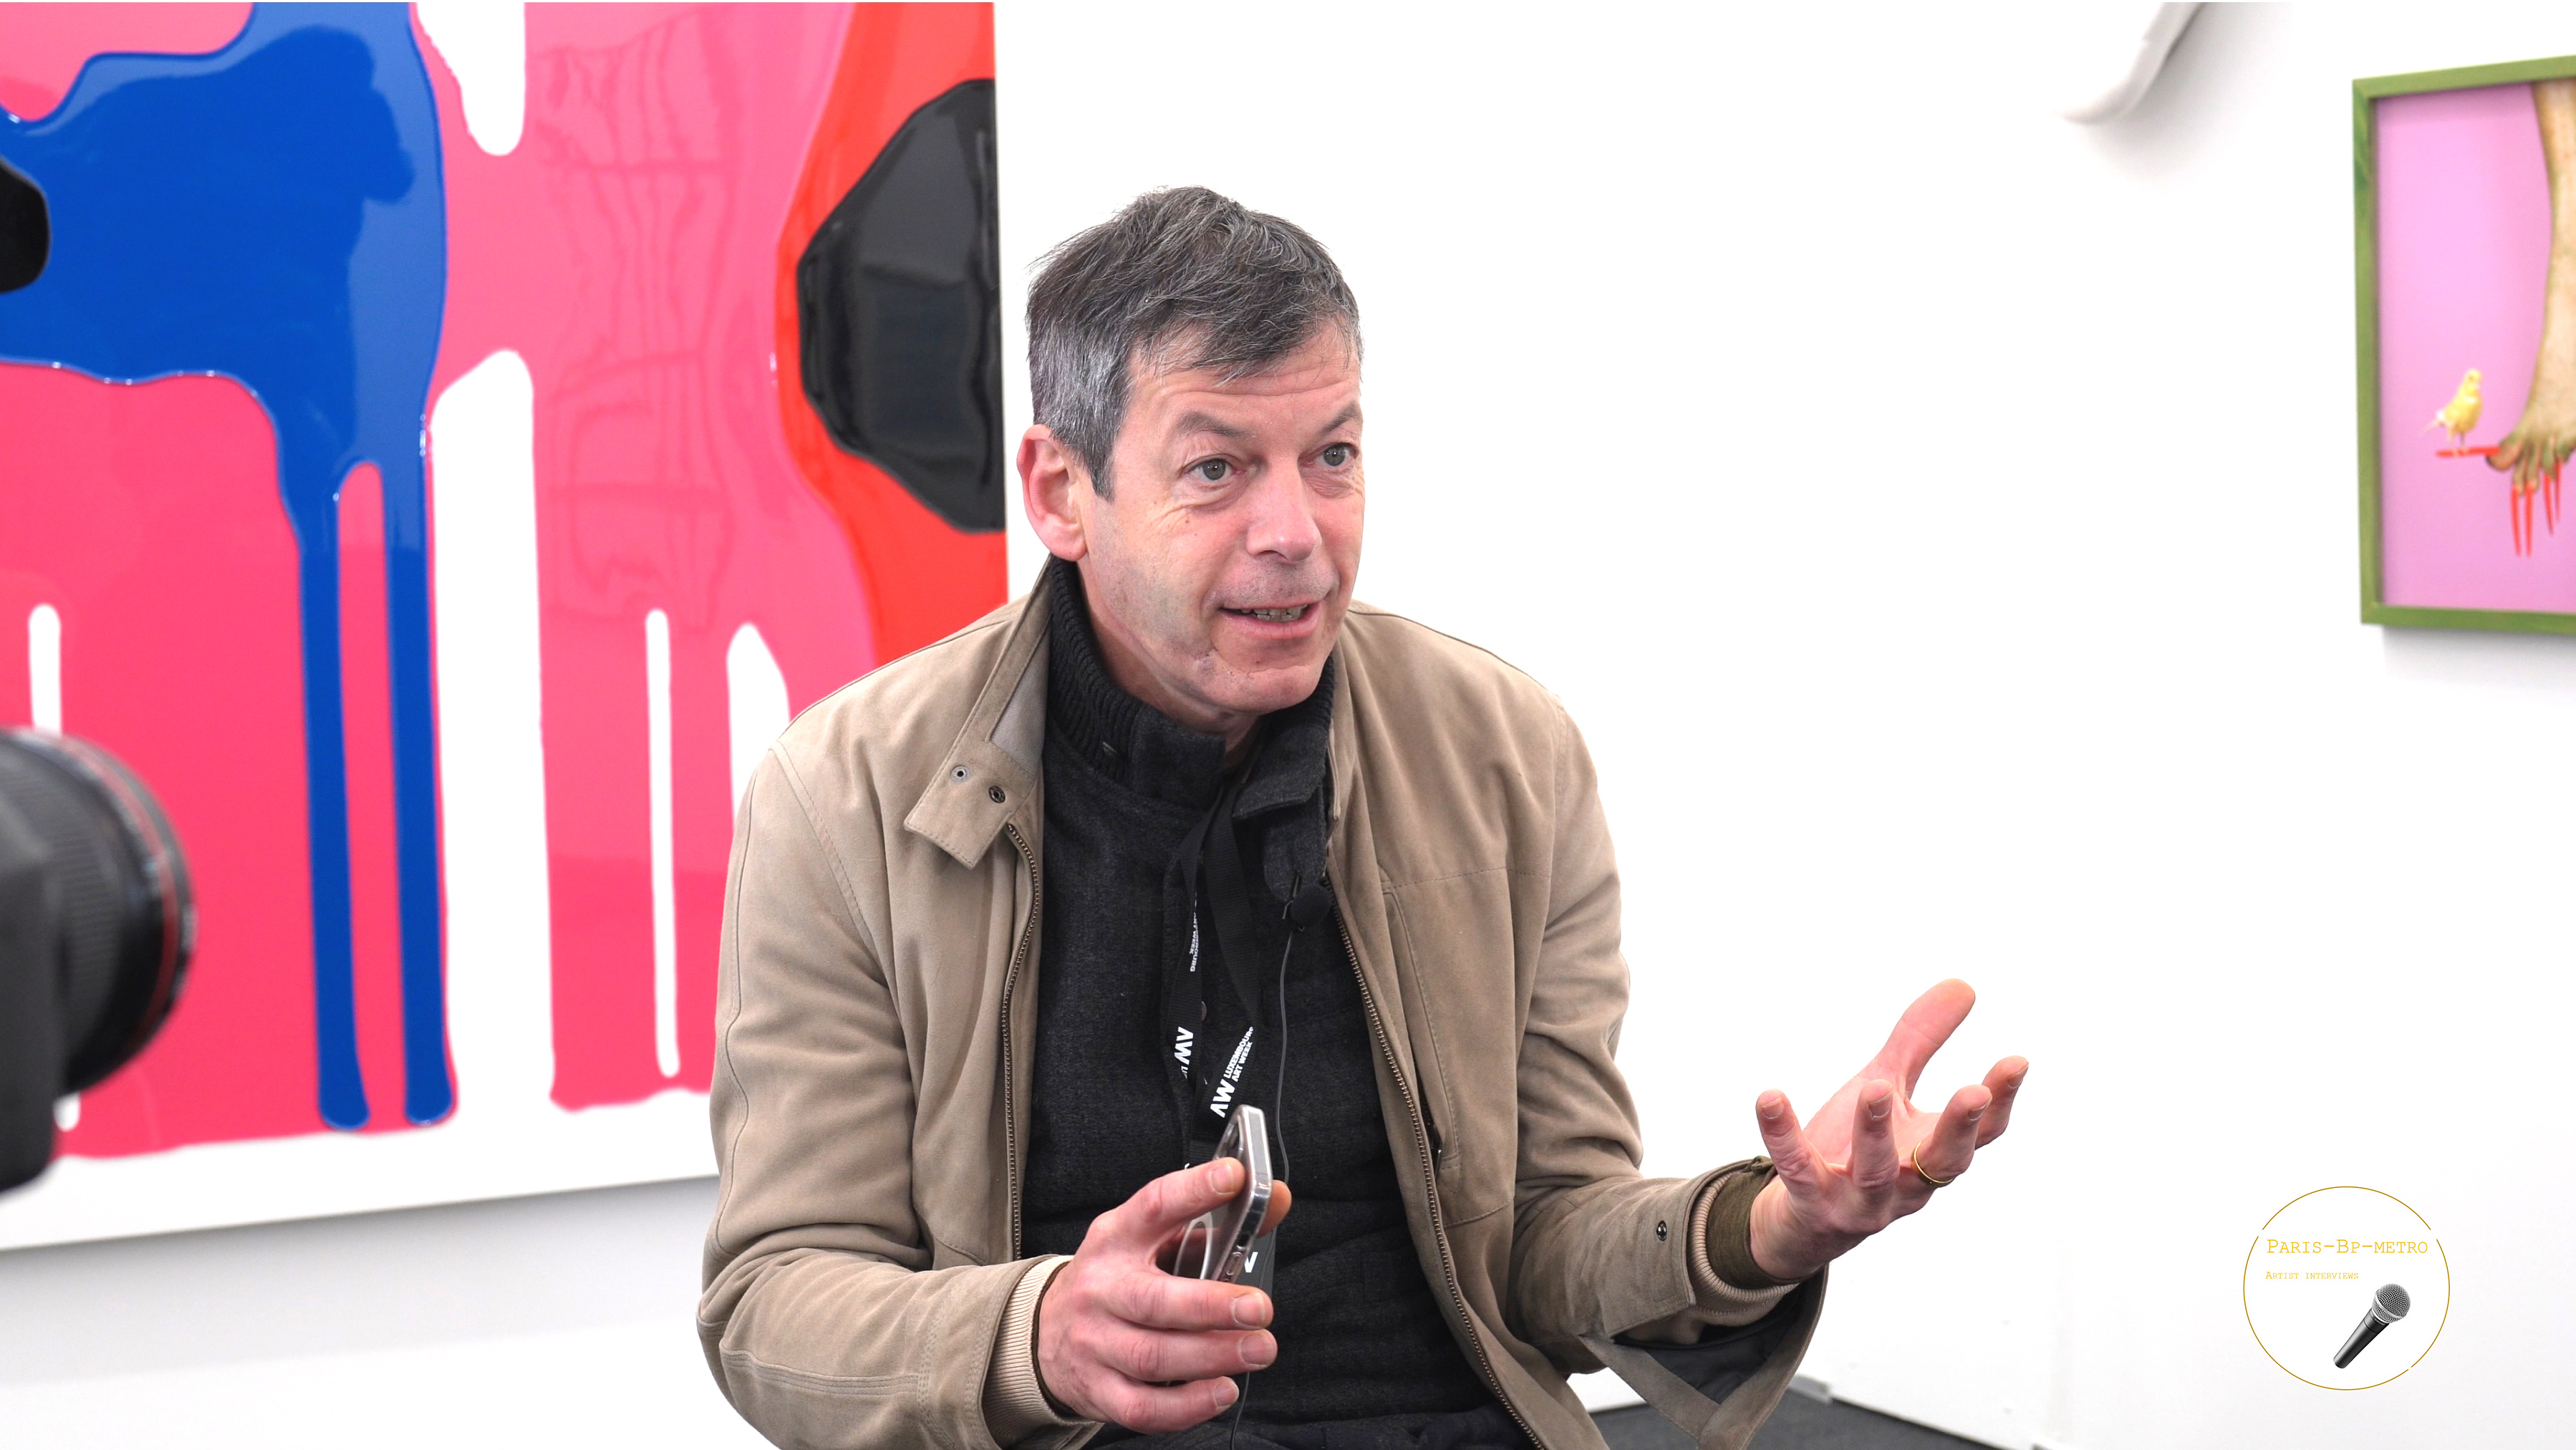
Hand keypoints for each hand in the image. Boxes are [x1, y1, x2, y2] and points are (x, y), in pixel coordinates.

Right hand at [1034, 1159, 1292, 1430]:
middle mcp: (1100, 1288)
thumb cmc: (1117, 1279)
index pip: (1153, 1206)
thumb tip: (1277, 1200)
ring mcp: (1094, 1343)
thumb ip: (1215, 1224)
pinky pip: (1142, 1408)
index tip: (1235, 1177)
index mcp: (1116, 1238)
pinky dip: (1187, 1406)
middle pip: (1152, 1300)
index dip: (1194, 1190)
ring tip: (1258, 1349)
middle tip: (1259, 1308)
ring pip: (1151, 1356)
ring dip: (1211, 1357)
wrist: (1045, 1331)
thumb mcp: (1152, 1240)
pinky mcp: (1097, 1390)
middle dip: (1210, 1306)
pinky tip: (1222, 1390)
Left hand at [1746, 979, 2026, 1281]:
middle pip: (1944, 1160)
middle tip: (1972, 1093)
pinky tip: (1768, 1097)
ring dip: (1875, 1130)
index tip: (2017, 1061)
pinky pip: (1798, 1169)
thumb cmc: (1855, 1144)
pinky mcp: (1812, 1202)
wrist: (1802, 1217)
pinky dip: (1783, 1134)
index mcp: (1931, 1153)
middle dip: (1958, 1127)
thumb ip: (1921, 1040)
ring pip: (1875, 1170)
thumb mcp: (1889, 1086)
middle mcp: (1908, 1184)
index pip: (1981, 1133)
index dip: (2002, 1100)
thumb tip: (1964, 984)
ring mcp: (1862, 1200)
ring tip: (1873, 1086)